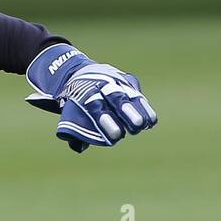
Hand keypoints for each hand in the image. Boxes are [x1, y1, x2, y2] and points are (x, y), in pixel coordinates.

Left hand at [25, 44, 157, 152]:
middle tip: (137, 126)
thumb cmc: (76, 104)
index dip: (107, 122)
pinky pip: (136, 92)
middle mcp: (102, 85)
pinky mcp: (126, 79)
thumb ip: (74, 132)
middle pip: (117, 98)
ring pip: (130, 94)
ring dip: (140, 110)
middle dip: (127, 113)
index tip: (116, 136)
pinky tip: (151, 120)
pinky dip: (144, 106)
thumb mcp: (69, 115)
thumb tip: (80, 147)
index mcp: (86, 95)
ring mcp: (115, 80)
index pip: (98, 109)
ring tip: (147, 124)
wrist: (78, 73)